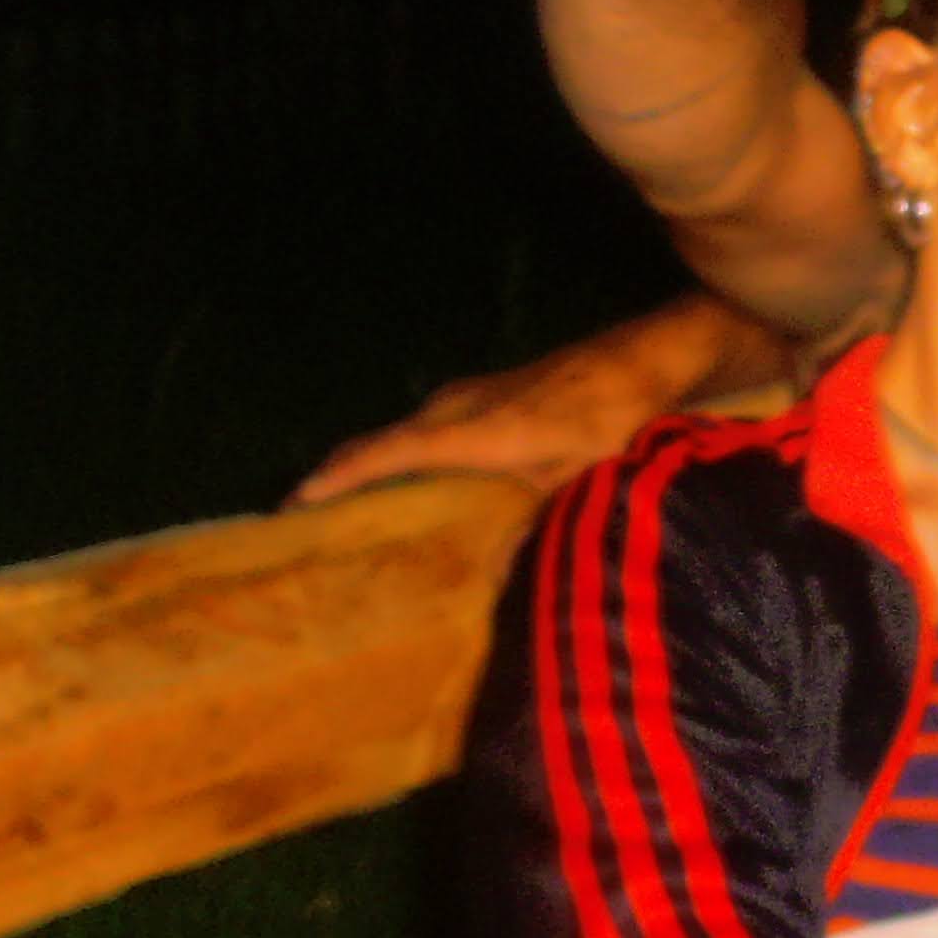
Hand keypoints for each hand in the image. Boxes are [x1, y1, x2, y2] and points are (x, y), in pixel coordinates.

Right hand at [287, 297, 782, 507]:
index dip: (337, 480)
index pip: (386, 453)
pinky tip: (408, 488)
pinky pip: (426, 428)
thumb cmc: (613, 419)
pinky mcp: (482, 394)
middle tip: (305, 530)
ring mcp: (468, 395)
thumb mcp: (576, 480)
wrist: (645, 357)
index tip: (291, 507)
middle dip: (338, 481)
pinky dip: (403, 455)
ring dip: (371, 469)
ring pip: (402, 435)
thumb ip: (530, 525)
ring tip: (345, 517)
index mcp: (473, 430)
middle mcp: (457, 407)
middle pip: (380, 444)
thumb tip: (492, 580)